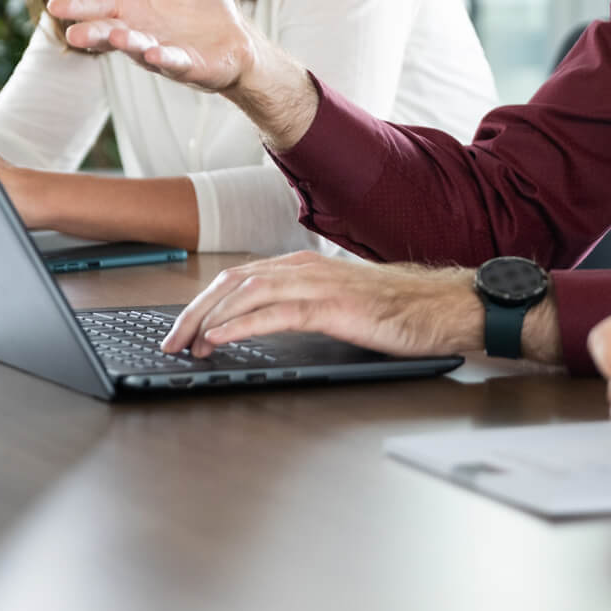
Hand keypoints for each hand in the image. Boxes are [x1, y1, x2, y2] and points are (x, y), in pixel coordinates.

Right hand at [45, 0, 255, 92]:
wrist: (231, 28)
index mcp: (126, 4)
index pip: (96, 3)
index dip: (77, 5)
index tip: (56, 5)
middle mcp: (136, 30)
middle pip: (109, 32)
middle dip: (93, 33)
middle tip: (73, 34)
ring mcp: (160, 50)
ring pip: (139, 48)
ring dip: (129, 44)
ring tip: (117, 37)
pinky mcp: (188, 65)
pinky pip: (175, 63)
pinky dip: (166, 59)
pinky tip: (156, 53)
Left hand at [160, 251, 481, 357]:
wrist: (440, 306)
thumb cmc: (397, 308)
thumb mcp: (338, 302)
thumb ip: (303, 304)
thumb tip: (266, 322)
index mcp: (303, 266)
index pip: (239, 278)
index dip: (204, 302)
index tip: (182, 328)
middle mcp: (304, 268)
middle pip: (232, 282)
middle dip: (194, 311)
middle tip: (170, 340)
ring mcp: (317, 285)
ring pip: (246, 293)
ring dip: (208, 320)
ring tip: (187, 344)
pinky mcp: (331, 306)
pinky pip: (276, 313)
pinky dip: (241, 325)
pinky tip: (221, 339)